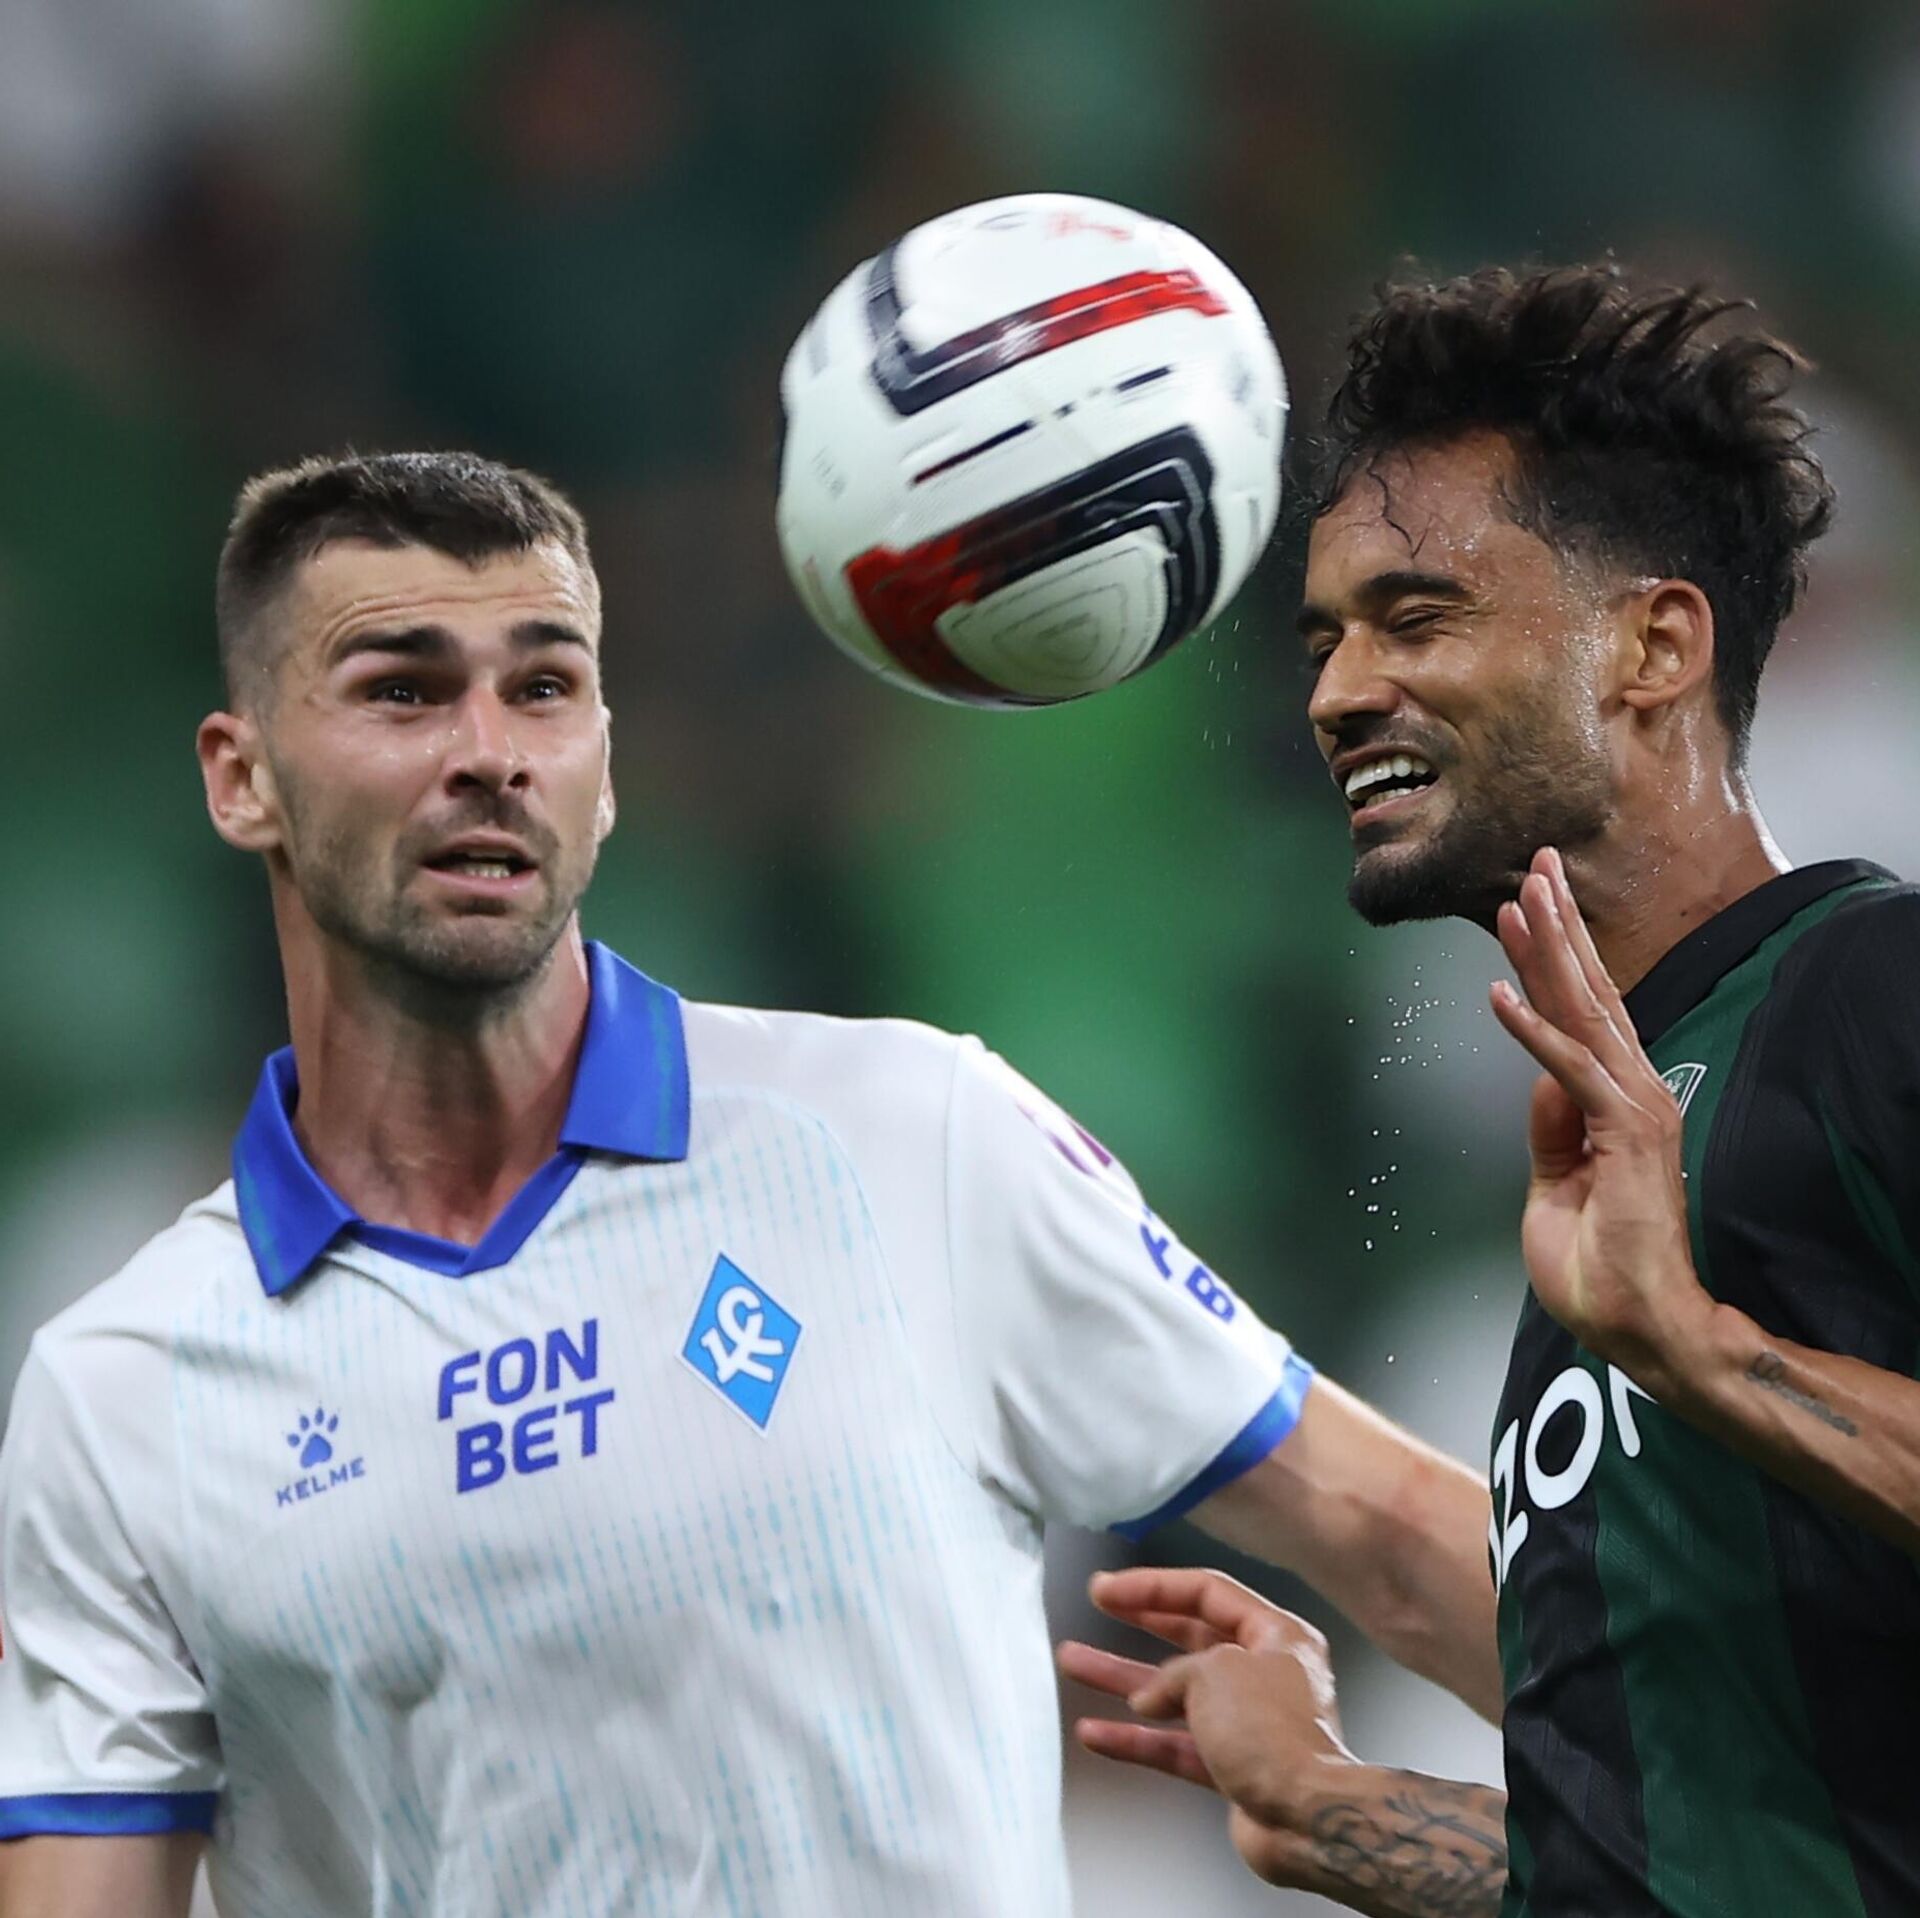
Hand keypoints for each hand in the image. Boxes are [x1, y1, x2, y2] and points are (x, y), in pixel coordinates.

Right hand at [1056, 1567, 1356, 1886]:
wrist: (1305, 1819)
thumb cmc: (1275, 1734)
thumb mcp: (1216, 1673)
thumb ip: (1174, 1673)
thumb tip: (1151, 1696)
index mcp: (1278, 1636)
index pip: (1207, 1593)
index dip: (1153, 1586)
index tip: (1108, 1589)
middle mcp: (1265, 1674)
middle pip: (1188, 1638)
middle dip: (1137, 1624)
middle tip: (1099, 1606)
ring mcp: (1247, 1723)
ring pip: (1172, 1693)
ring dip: (1122, 1679)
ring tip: (1074, 1663)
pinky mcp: (1232, 1768)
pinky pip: (1173, 1745)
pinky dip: (1134, 1740)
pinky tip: (1095, 1734)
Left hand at [1488, 846, 1711, 1387]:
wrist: (1640, 1327)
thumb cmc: (1600, 1269)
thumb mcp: (1554, 1187)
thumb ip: (1550, 1131)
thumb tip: (1538, 1084)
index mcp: (1617, 1103)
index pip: (1581, 1014)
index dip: (1552, 957)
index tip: (1523, 907)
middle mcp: (1634, 1092)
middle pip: (1589, 993)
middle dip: (1559, 926)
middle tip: (1536, 863)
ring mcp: (1634, 1109)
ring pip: (1584, 1013)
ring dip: (1549, 954)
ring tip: (1521, 898)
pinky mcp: (1624, 1135)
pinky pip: (1568, 1071)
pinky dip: (1531, 1031)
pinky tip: (1498, 994)